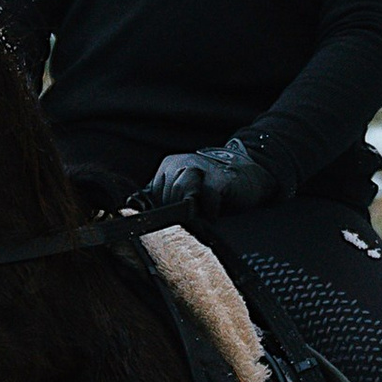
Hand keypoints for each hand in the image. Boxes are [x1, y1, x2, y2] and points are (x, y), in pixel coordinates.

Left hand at [141, 137, 274, 230]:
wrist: (247, 176)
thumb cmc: (212, 190)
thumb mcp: (183, 192)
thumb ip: (162, 199)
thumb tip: (134, 209)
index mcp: (169, 166)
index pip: (152, 196)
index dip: (162, 213)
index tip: (177, 218)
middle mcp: (182, 162)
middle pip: (167, 196)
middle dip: (178, 214)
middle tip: (193, 218)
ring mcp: (202, 167)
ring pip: (182, 193)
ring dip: (192, 210)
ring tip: (202, 216)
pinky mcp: (221, 178)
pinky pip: (208, 197)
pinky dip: (210, 211)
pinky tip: (214, 214)